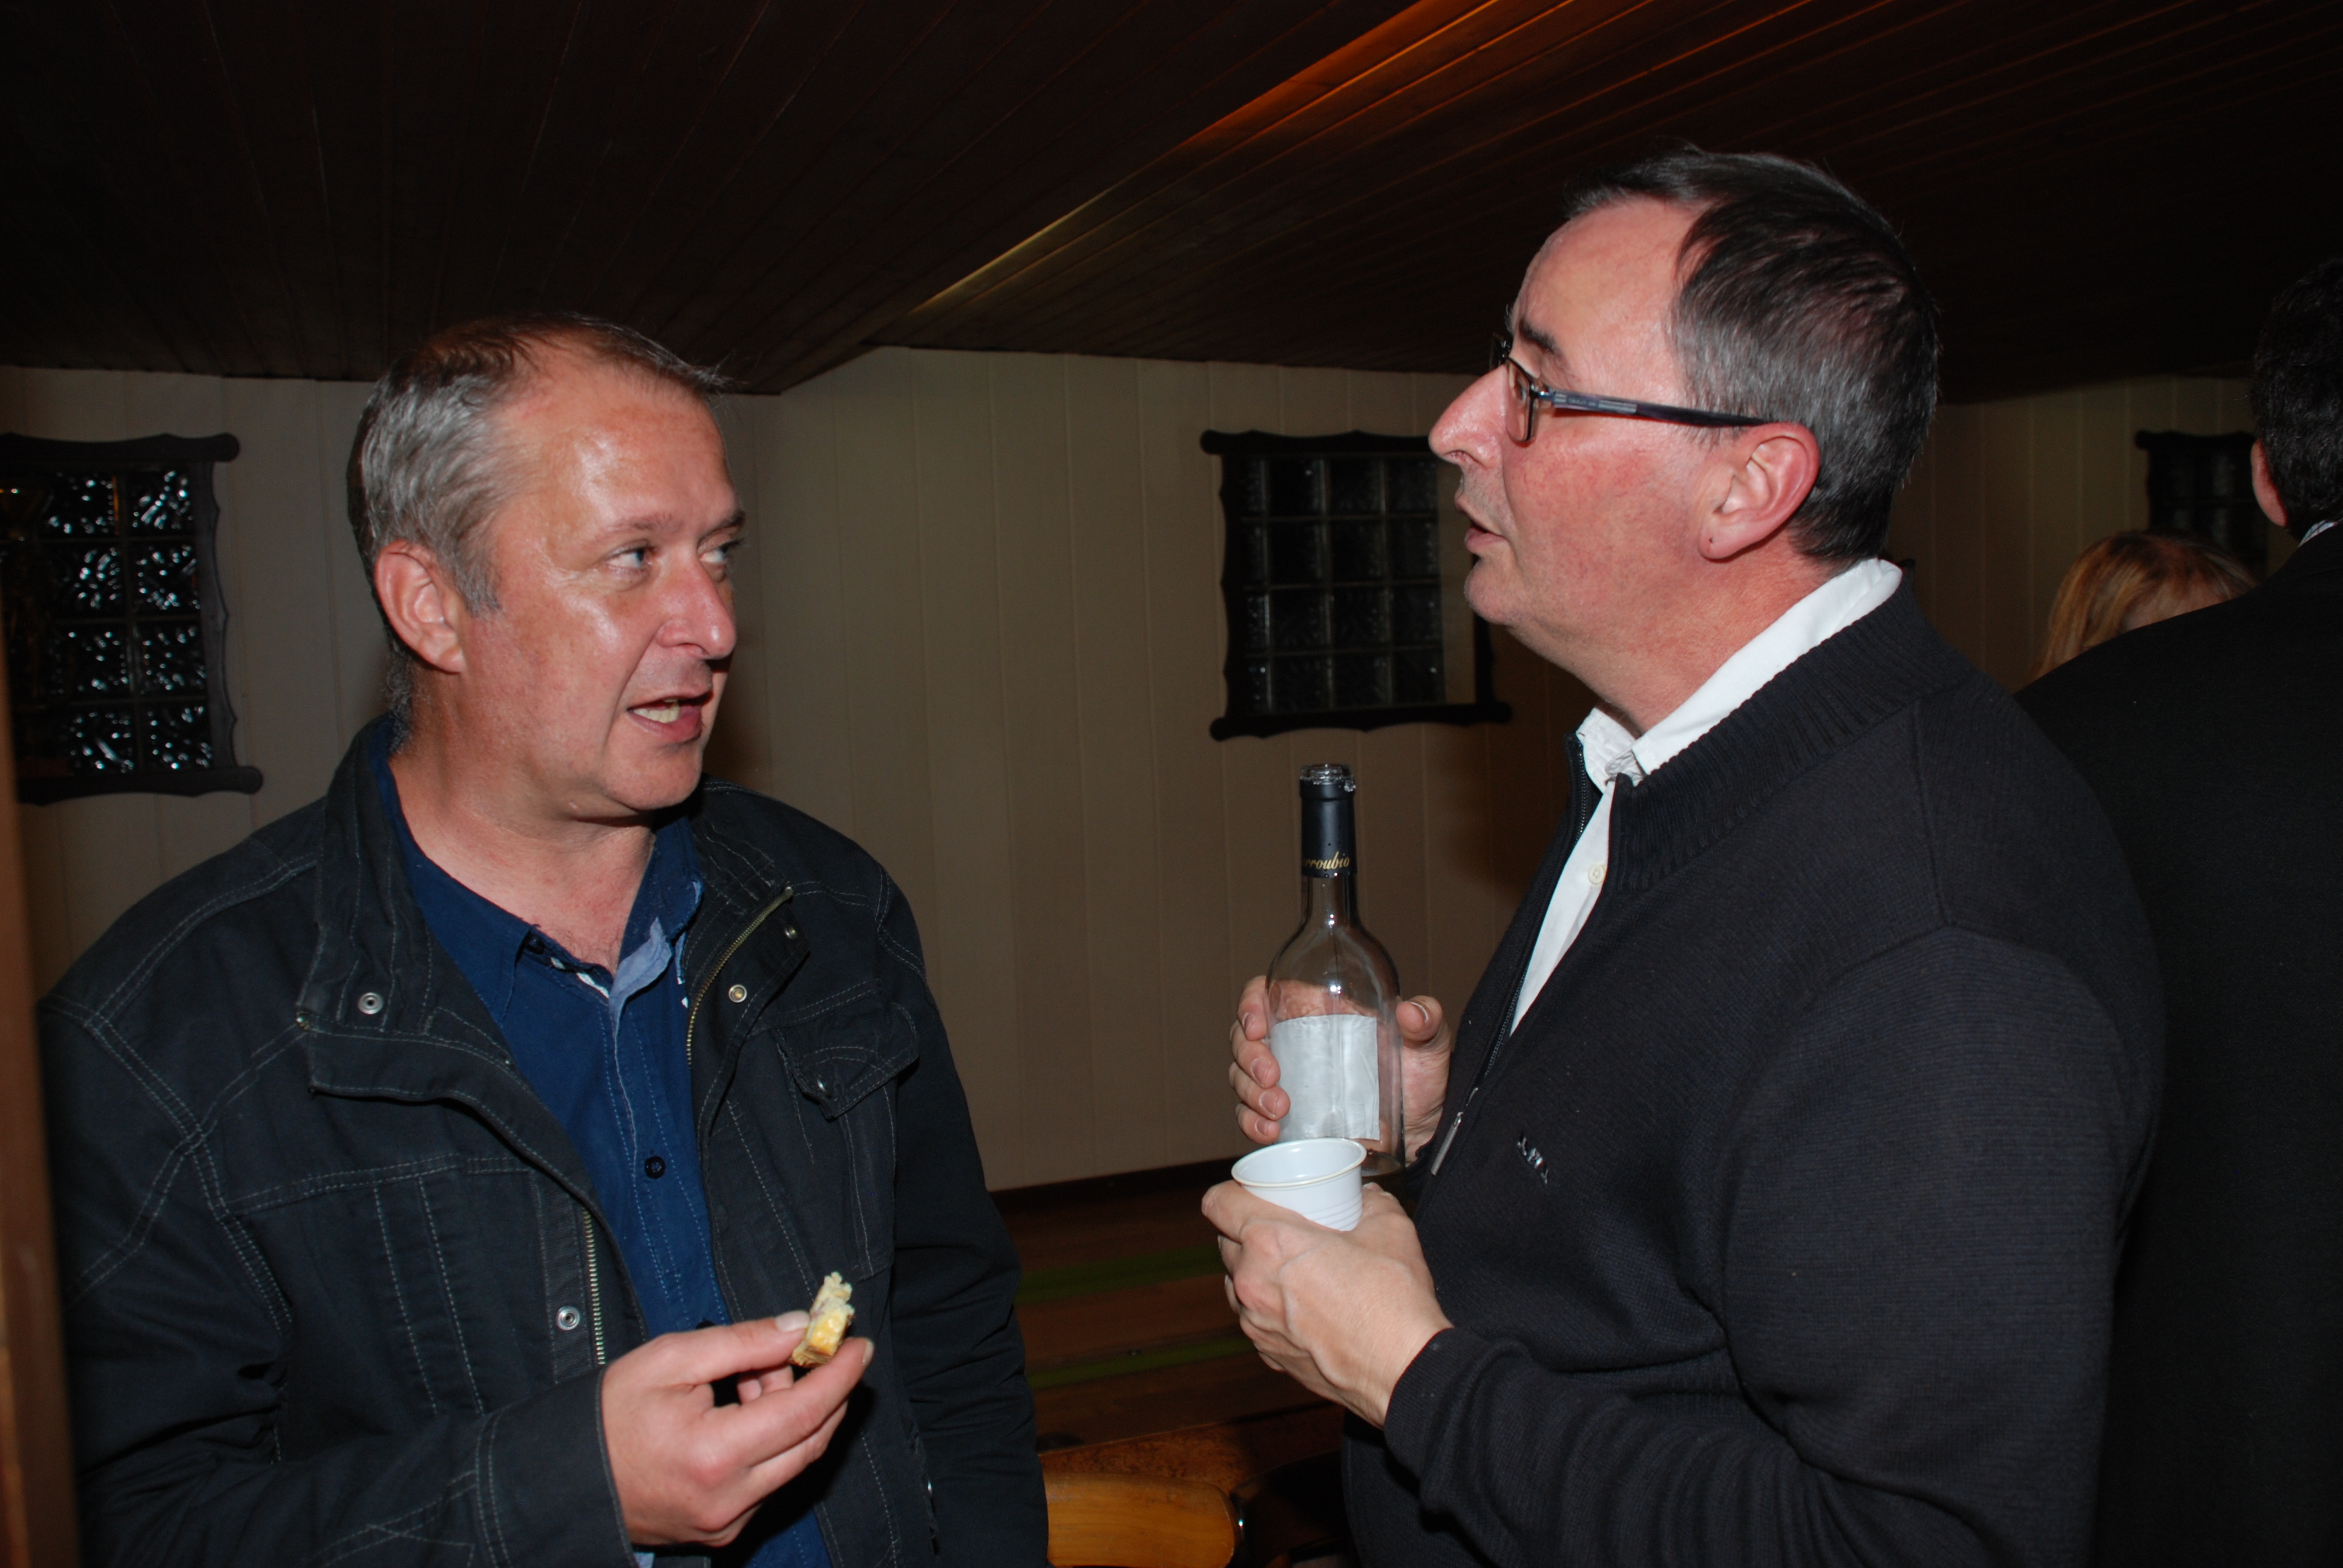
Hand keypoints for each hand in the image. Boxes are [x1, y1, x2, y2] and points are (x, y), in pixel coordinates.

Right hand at [603, 1312, 870, 1546]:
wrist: (566, 1477)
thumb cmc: (610, 1414)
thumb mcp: (671, 1359)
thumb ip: (744, 1343)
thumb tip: (799, 1328)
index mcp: (716, 1455)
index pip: (805, 1411)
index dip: (840, 1375)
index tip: (859, 1344)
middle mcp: (729, 1499)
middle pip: (809, 1440)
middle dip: (823, 1390)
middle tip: (816, 1349)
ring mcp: (726, 1522)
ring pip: (790, 1460)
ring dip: (792, 1413)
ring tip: (755, 1375)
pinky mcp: (720, 1530)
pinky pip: (767, 1480)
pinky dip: (771, 1440)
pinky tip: (743, 1409)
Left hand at [1202, 1182, 1449, 1427]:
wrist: (1402, 1370)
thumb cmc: (1392, 1301)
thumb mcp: (1390, 1229)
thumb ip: (1373, 1204)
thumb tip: (1368, 1198)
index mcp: (1270, 1242)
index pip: (1218, 1204)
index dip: (1229, 1193)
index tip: (1246, 1193)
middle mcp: (1252, 1283)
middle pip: (1225, 1244)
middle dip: (1244, 1232)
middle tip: (1279, 1229)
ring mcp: (1255, 1324)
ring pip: (1235, 1285)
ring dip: (1253, 1273)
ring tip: (1288, 1269)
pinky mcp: (1268, 1355)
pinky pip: (1255, 1321)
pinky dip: (1268, 1310)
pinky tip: (1301, 1308)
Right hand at [1228, 976, 1456, 1159]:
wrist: (1424, 1130)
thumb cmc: (1421, 1077)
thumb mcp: (1429, 1042)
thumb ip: (1426, 1020)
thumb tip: (1412, 1012)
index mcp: (1317, 1013)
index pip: (1266, 994)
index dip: (1250, 1004)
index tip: (1258, 1026)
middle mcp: (1296, 1044)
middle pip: (1245, 1038)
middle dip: (1249, 1057)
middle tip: (1272, 1077)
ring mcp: (1290, 1082)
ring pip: (1242, 1077)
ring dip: (1250, 1093)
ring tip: (1279, 1110)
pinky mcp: (1290, 1117)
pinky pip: (1252, 1116)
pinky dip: (1252, 1123)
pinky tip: (1269, 1131)